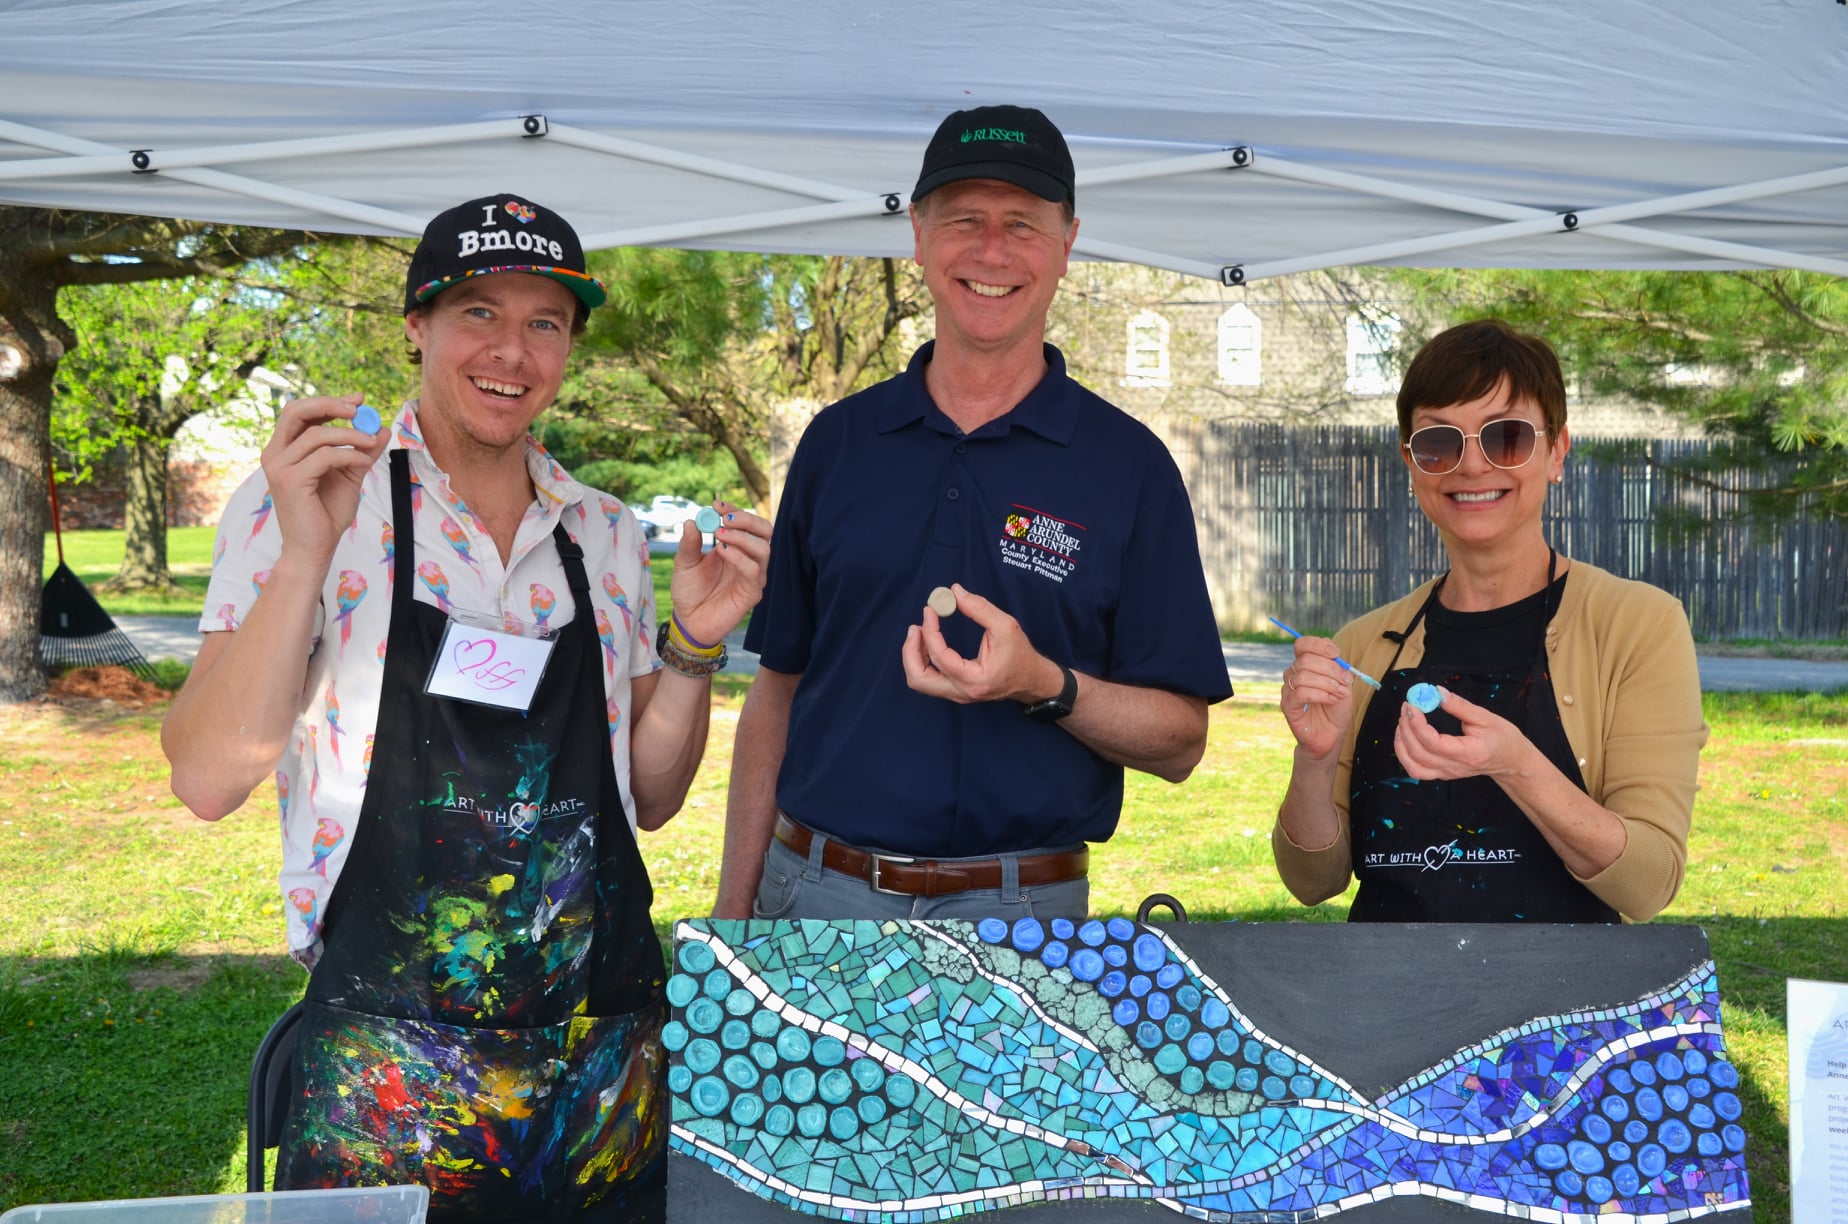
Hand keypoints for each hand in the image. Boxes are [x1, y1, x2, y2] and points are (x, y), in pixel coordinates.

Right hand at [260, 394, 390, 575]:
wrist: (315, 549)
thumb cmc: (327, 515)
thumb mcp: (350, 476)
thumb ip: (362, 452)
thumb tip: (381, 429)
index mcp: (284, 450)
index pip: (301, 413)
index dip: (329, 402)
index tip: (358, 400)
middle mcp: (275, 455)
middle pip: (295, 411)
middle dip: (330, 405)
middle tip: (359, 408)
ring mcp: (278, 467)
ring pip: (316, 434)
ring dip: (350, 435)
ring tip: (371, 443)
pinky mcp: (289, 481)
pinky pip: (324, 456)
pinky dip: (348, 455)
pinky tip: (363, 463)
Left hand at [665, 503, 770, 646]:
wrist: (688, 621)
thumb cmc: (689, 591)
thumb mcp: (684, 563)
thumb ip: (689, 543)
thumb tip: (691, 521)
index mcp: (735, 547)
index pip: (746, 522)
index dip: (735, 510)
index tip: (716, 505)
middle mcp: (748, 558)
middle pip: (764, 531)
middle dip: (747, 520)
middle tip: (725, 518)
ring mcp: (753, 576)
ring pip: (764, 549)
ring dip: (743, 538)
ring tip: (719, 536)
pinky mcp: (752, 593)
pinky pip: (754, 571)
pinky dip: (740, 558)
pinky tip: (722, 552)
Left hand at [900, 584, 1061, 704]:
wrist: (1031, 680)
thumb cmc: (1020, 654)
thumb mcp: (1005, 626)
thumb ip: (979, 608)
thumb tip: (954, 591)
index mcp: (975, 679)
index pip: (940, 657)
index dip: (930, 631)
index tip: (930, 610)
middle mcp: (962, 692)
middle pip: (919, 679)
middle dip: (911, 651)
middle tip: (916, 627)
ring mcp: (956, 695)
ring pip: (920, 681)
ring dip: (913, 656)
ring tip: (919, 632)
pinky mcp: (955, 691)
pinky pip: (928, 679)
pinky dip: (922, 660)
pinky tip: (928, 642)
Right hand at [1279, 637, 1356, 758]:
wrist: (1331, 735)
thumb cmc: (1335, 709)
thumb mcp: (1342, 683)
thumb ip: (1337, 667)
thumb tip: (1334, 655)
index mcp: (1304, 665)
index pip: (1302, 644)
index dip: (1318, 645)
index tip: (1336, 654)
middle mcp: (1293, 674)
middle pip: (1305, 659)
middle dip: (1329, 668)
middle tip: (1344, 681)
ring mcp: (1288, 690)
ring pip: (1303, 676)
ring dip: (1327, 683)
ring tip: (1339, 694)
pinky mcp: (1287, 706)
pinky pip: (1300, 693)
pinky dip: (1320, 694)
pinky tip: (1330, 699)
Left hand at [1394, 687, 1534, 781]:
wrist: (1511, 761)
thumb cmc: (1503, 738)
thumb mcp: (1486, 717)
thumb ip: (1459, 706)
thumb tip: (1437, 692)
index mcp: (1469, 753)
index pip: (1434, 743)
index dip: (1418, 724)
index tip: (1412, 705)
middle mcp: (1455, 767)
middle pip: (1419, 754)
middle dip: (1407, 729)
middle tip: (1407, 707)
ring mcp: (1447, 773)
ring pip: (1413, 766)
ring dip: (1401, 744)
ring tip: (1403, 721)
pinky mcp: (1442, 774)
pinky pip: (1416, 770)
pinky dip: (1405, 755)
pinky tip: (1405, 737)